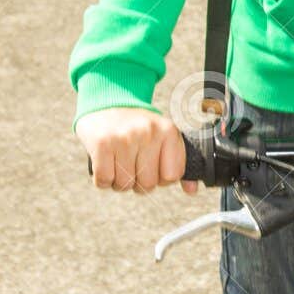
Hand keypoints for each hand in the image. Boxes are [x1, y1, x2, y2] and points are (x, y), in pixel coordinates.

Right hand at [76, 107, 199, 195]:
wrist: (105, 103)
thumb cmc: (136, 127)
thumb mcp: (161, 137)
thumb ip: (177, 164)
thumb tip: (191, 190)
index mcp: (168, 131)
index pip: (172, 176)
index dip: (160, 177)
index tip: (151, 165)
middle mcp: (149, 132)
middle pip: (148, 184)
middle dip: (137, 181)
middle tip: (131, 162)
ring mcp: (125, 137)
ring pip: (125, 185)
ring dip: (118, 180)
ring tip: (117, 161)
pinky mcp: (102, 144)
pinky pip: (103, 180)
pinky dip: (102, 178)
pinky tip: (104, 162)